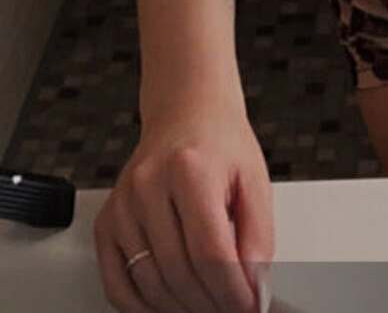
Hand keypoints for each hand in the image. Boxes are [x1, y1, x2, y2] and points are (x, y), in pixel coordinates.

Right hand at [93, 105, 272, 312]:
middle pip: (179, 272)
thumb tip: (255, 289)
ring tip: (209, 306)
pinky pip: (116, 283)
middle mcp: (148, 184)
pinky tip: (168, 306)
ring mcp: (122, 204)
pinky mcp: (107, 221)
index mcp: (190, 169)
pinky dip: (142, 307)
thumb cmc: (220, 144)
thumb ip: (260, 237)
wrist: (186, 113)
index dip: (232, 291)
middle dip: (211, 304)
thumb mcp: (254, 180)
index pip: (209, 252)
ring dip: (182, 309)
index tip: (249, 306)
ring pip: (150, 284)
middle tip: (232, 309)